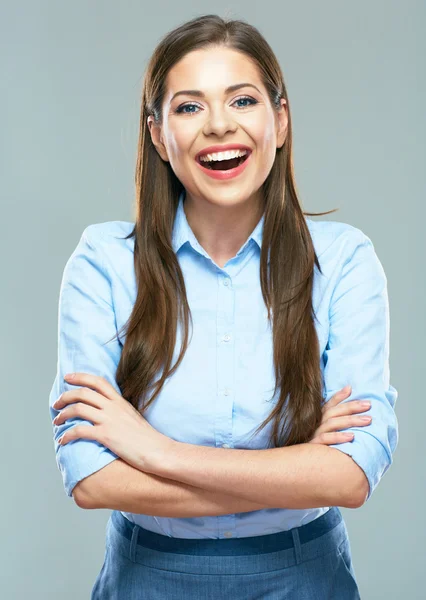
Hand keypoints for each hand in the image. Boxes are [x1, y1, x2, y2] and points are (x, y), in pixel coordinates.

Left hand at [52, 372, 172, 473]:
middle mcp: (113, 407)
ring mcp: (110, 420)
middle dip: (65, 396)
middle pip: (83, 393)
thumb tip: (108, 412)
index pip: (98, 381)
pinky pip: (80, 430)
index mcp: (120, 401)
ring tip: (57, 421)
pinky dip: (67, 434)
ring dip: (63, 414)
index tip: (68, 377)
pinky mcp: (106, 435)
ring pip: (78, 408)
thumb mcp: (133, 417)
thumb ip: (120, 411)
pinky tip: (63, 440)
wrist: (158, 450)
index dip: (81, 377)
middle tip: (56, 403)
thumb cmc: (147, 438)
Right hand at [308, 385, 371, 444]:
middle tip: (369, 404)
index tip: (351, 389)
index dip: (339, 396)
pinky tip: (351, 437)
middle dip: (352, 406)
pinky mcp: (312, 446)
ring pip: (333, 423)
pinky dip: (338, 437)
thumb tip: (348, 414)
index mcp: (316, 419)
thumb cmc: (310, 447)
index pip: (328, 404)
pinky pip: (326, 440)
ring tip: (368, 420)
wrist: (293, 464)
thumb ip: (330, 422)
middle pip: (334, 411)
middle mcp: (315, 424)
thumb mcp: (318, 432)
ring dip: (351, 420)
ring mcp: (313, 434)